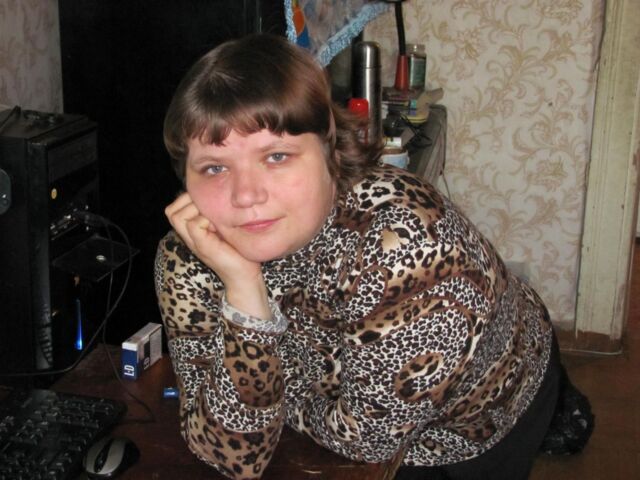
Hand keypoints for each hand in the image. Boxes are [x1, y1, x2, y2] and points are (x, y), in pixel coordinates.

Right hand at [165, 192, 270, 319]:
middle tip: (210, 206)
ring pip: (177, 216)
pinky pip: (194, 225)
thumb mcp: (225, 227)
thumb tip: (217, 193)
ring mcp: (194, 243)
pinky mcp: (203, 247)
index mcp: (192, 232)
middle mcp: (189, 237)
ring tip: (214, 216)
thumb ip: (216, 215)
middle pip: (171, 211)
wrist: (245, 277)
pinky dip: (206, 219)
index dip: (187, 199)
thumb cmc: (239, 251)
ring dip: (196, 209)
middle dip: (189, 201)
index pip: (174, 208)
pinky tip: (219, 225)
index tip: (209, 201)